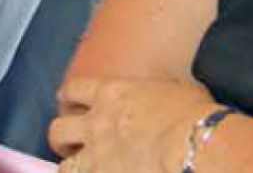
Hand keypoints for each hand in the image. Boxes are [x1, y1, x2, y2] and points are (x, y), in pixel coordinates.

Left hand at [49, 77, 217, 172]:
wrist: (193, 146)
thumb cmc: (194, 116)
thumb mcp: (177, 88)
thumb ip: (160, 92)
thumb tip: (169, 93)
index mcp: (113, 94)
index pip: (75, 89)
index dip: (68, 95)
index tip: (69, 101)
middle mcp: (98, 124)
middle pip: (58, 130)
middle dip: (61, 137)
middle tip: (69, 143)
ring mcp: (99, 157)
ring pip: (66, 167)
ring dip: (72, 169)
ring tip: (81, 170)